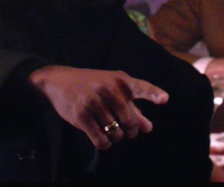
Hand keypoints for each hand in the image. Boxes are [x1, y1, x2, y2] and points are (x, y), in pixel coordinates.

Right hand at [28, 65, 168, 149]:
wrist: (58, 81)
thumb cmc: (92, 85)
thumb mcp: (113, 90)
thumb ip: (133, 108)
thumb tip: (148, 128)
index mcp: (120, 80)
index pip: (141, 87)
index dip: (154, 94)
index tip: (165, 99)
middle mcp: (108, 89)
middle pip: (129, 121)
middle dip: (130, 131)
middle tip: (127, 131)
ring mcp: (93, 101)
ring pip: (115, 132)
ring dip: (116, 137)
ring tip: (112, 131)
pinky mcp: (81, 115)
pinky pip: (101, 139)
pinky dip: (105, 144)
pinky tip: (103, 140)